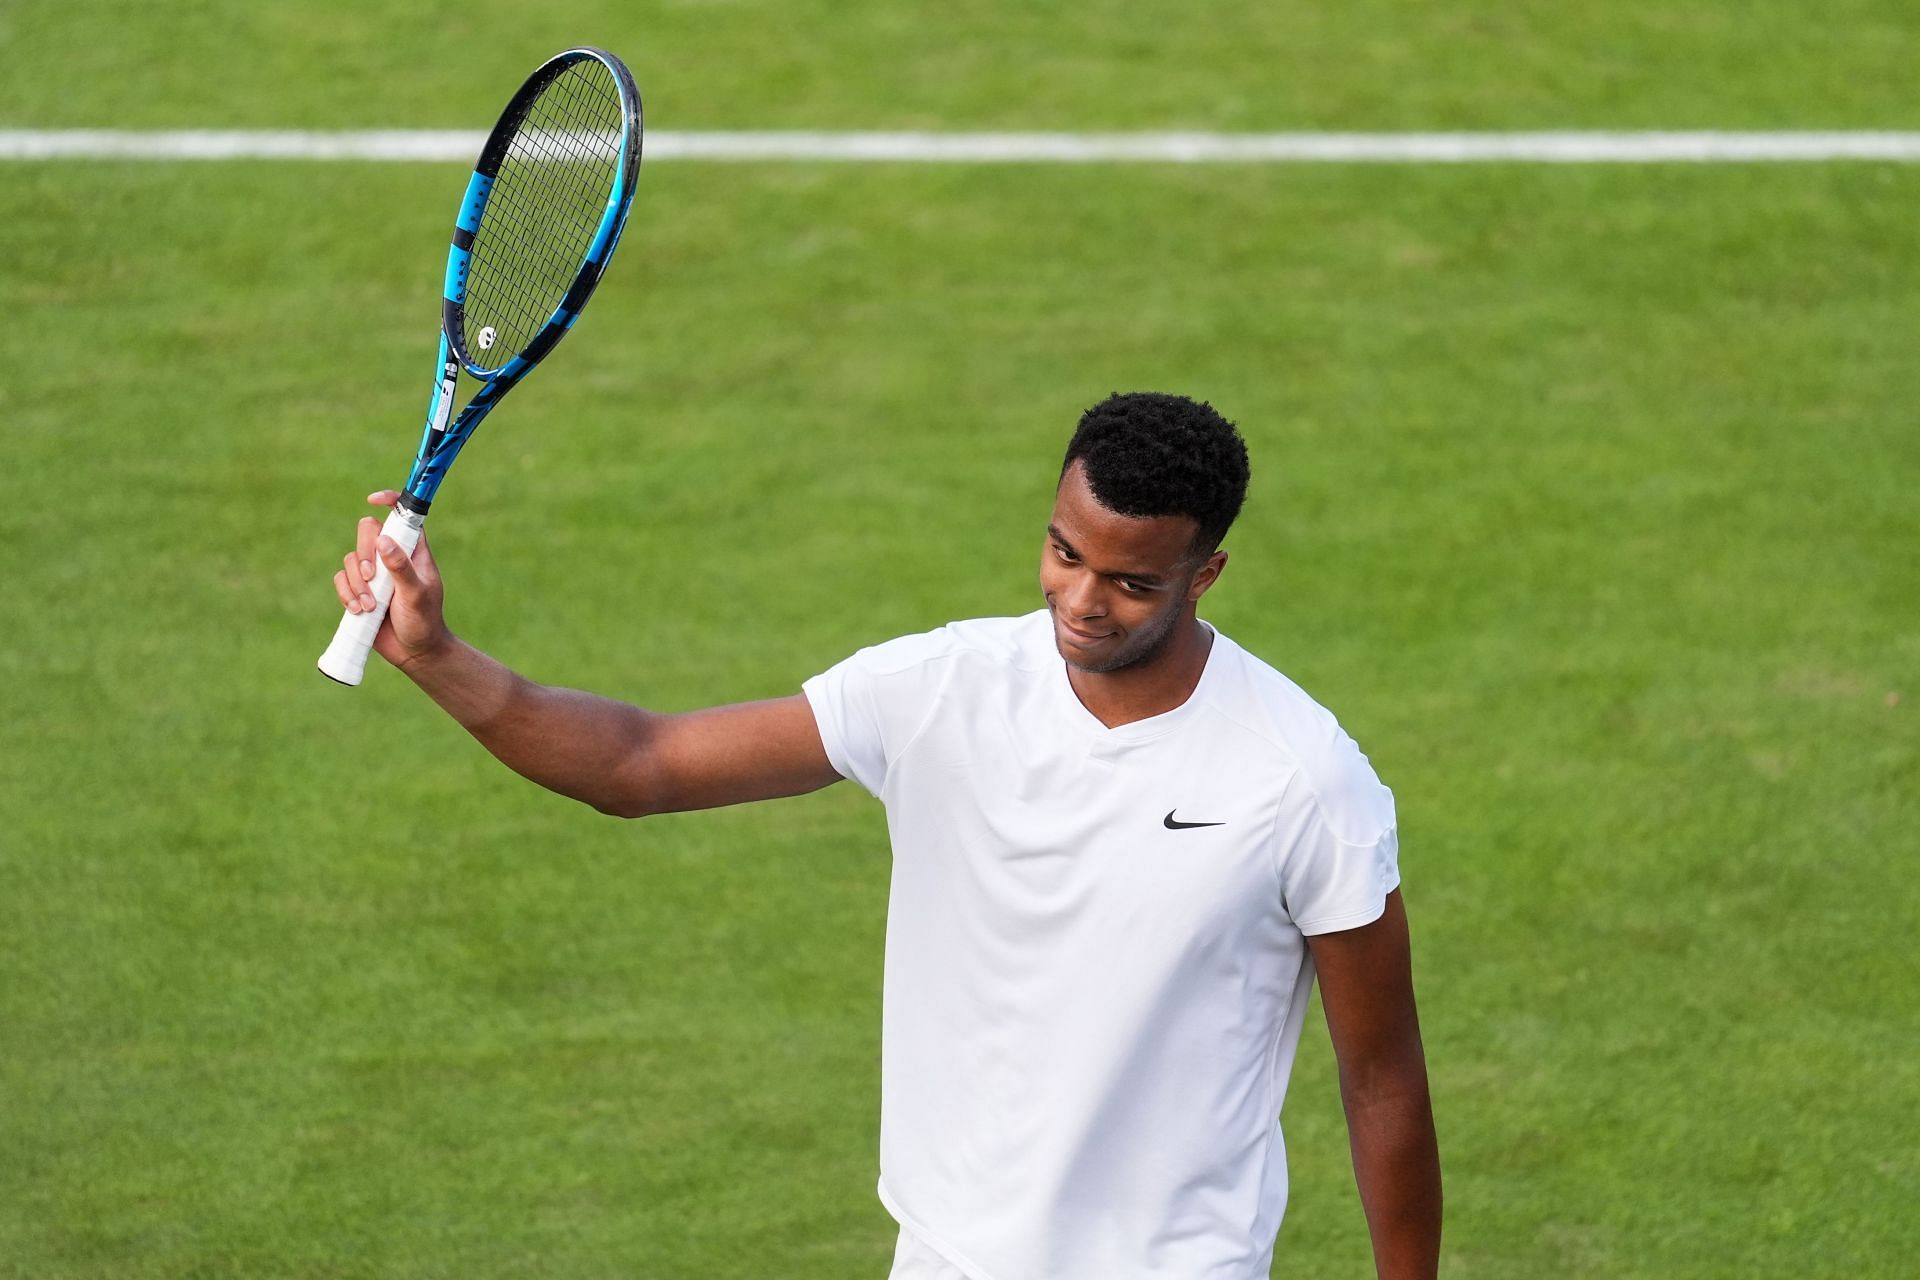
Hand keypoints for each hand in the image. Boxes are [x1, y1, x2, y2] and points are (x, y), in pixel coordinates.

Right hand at [331, 491, 450, 669]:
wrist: (414, 652)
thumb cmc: (424, 621)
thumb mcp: (416, 594)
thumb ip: (401, 568)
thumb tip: (384, 540)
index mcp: (413, 551)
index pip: (403, 517)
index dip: (390, 502)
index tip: (372, 500)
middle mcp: (391, 556)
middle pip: (367, 532)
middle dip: (364, 554)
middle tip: (372, 578)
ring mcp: (374, 573)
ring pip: (351, 558)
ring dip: (356, 583)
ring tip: (370, 607)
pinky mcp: (358, 589)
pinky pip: (341, 579)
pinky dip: (346, 594)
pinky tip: (359, 611)